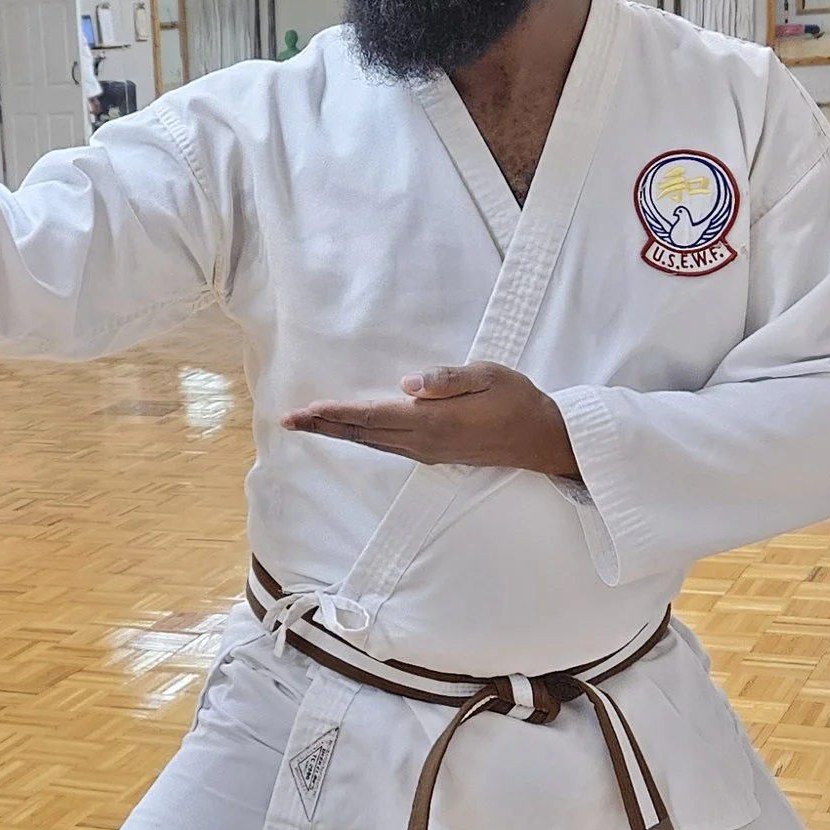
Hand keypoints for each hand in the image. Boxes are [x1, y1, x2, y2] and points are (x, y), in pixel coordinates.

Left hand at [284, 362, 579, 477]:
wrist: (541, 438)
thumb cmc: (516, 400)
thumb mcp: (488, 376)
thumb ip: (447, 379)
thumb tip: (406, 384)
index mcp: (433, 422)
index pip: (374, 416)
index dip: (338, 412)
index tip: (307, 409)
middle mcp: (424, 442)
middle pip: (364, 434)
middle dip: (325, 425)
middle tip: (288, 419)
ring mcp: (427, 452)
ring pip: (372, 442)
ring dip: (339, 432)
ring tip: (309, 423)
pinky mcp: (433, 453)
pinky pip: (386, 446)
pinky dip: (361, 437)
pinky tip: (351, 431)